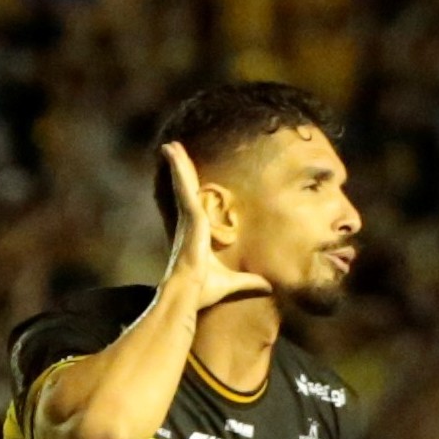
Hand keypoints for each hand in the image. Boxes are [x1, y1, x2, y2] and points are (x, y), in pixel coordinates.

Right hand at [159, 141, 271, 307]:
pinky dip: (178, 168)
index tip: (185, 177)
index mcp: (195, 234)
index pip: (192, 205)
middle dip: (180, 170)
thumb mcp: (233, 283)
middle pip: (185, 189)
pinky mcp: (190, 214)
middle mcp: (188, 223)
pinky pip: (184, 185)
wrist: (189, 293)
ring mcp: (187, 217)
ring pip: (182, 183)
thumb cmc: (204, 289)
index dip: (188, 189)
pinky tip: (173, 152)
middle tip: (173, 151)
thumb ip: (249, 282)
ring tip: (170, 145)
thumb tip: (268, 288)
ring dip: (177, 164)